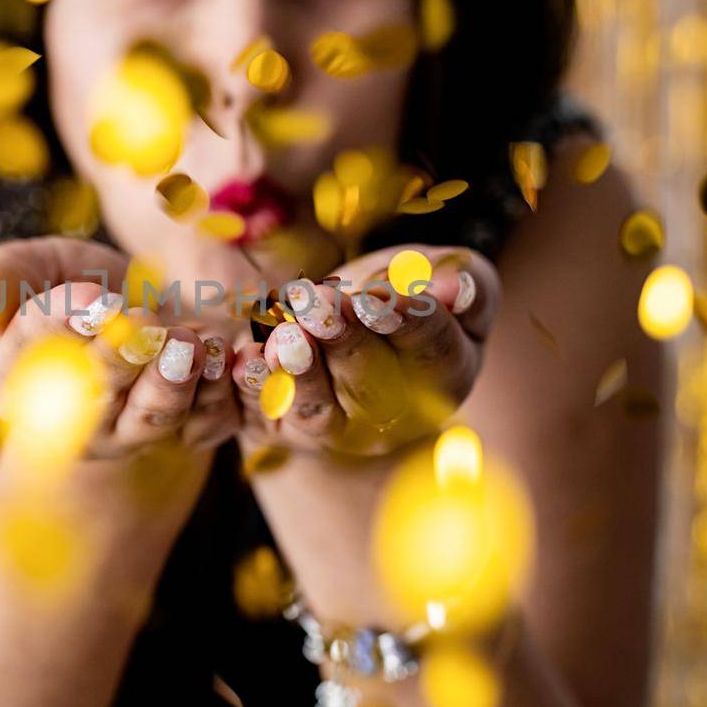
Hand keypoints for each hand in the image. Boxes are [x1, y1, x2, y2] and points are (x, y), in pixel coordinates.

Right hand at [0, 237, 238, 458]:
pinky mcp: (185, 433)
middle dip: (120, 357)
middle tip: (143, 318)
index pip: (34, 348)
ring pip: (152, 418)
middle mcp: (70, 418)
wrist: (147, 312)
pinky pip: (205, 424)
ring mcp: (130, 433)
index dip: (64, 322)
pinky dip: (217, 395)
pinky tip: (222, 358)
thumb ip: (6, 275)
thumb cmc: (77, 285)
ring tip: (188, 340)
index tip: (96, 300)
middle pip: (95, 391)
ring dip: (172, 382)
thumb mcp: (37, 266)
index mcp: (16, 377)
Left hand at [231, 244, 498, 454]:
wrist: (348, 343)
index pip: (432, 349)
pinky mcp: (280, 427)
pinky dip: (252, 388)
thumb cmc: (406, 299)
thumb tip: (456, 287)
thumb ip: (464, 280)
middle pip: (369, 381)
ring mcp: (335, 427)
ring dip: (299, 371)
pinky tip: (243, 359)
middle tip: (323, 304)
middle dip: (345, 340)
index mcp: (444, 372)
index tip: (381, 296)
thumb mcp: (443, 279)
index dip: (408, 322)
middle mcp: (391, 413)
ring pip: (316, 407)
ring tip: (286, 336)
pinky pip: (261, 413)